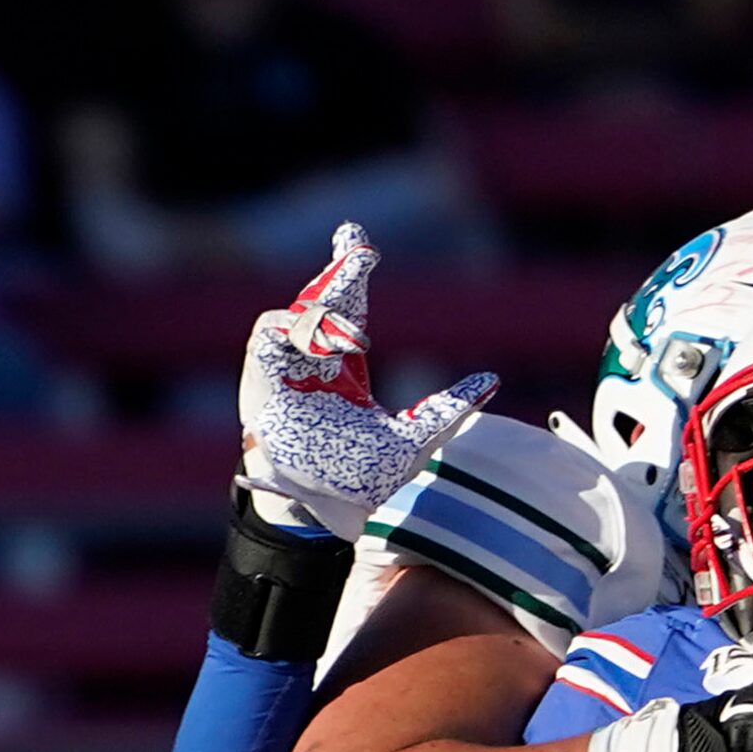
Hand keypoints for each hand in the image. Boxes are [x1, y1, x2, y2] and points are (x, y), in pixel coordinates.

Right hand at [238, 222, 497, 539]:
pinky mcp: (261, 382)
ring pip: (297, 315)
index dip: (347, 270)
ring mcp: (285, 372)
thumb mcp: (416, 438)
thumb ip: (448, 407)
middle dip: (339, 273)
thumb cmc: (368, 478)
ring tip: (356, 342)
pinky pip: (269, 334)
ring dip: (326, 315)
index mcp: (341, 368)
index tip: (359, 241)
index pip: (343, 307)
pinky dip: (296, 331)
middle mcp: (310, 363)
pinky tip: (324, 348)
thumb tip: (491, 380)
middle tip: (364, 254)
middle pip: (319, 300)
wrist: (335, 510)